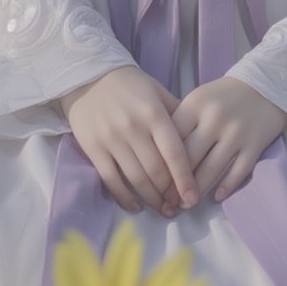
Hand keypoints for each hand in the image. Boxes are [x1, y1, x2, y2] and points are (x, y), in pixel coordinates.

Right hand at [58, 67, 198, 217]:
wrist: (87, 75)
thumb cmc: (129, 84)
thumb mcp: (157, 90)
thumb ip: (177, 113)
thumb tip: (199, 137)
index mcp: (153, 113)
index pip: (174, 153)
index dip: (185, 179)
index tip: (193, 198)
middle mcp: (133, 128)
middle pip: (156, 171)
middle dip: (170, 194)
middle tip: (179, 206)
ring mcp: (111, 140)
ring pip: (136, 179)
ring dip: (152, 199)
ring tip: (163, 209)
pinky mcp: (93, 148)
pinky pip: (110, 180)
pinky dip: (124, 198)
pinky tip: (136, 206)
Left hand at [160, 76, 286, 207]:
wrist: (266, 84)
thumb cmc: (224, 95)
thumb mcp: (198, 98)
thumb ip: (180, 121)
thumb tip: (160, 155)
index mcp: (195, 105)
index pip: (172, 139)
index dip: (161, 164)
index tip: (154, 182)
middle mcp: (214, 119)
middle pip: (189, 158)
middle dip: (176, 184)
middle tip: (168, 200)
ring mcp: (236, 133)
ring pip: (211, 170)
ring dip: (197, 191)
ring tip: (187, 204)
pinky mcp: (254, 144)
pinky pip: (238, 171)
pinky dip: (226, 187)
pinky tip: (216, 197)